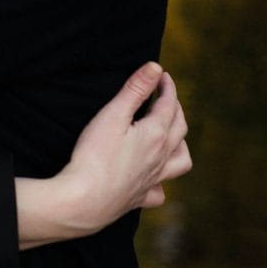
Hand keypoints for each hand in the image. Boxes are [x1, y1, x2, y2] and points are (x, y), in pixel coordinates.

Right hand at [56, 62, 191, 233]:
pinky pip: (160, 191)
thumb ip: (135, 90)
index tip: (161, 74)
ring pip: (181, 161)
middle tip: (164, 96)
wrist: (85, 200)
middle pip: (179, 129)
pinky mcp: (140, 197)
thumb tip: (155, 68)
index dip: (167, 87)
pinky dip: (162, 182)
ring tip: (171, 136)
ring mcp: (153, 179)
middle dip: (175, 108)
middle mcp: (161, 157)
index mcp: (155, 135)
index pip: (169, 104)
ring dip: (181, 144)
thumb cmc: (95, 156)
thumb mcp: (112, 115)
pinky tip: (153, 178)